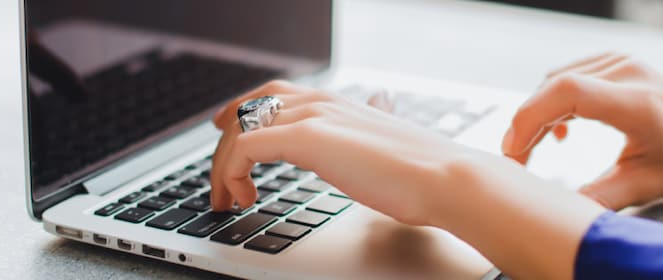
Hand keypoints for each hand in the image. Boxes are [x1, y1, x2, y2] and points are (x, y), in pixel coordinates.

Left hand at [210, 81, 605, 278]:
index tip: (228, 132)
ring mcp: (313, 117)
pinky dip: (233, 171)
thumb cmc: (424, 177)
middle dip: (225, 137)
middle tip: (215, 173)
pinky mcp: (307, 138)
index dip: (246, 110)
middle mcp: (322, 103)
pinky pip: (246, 147)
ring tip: (227, 197)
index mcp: (339, 104)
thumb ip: (359, 150)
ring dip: (224, 164)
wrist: (446, 180)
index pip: (276, 94)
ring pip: (242, 127)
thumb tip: (360, 155)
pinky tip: (243, 196)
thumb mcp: (380, 155)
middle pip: (251, 106)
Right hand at [502, 53, 662, 209]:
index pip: (567, 92)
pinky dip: (553, 102)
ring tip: (533, 148)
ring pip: (555, 80)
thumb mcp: (646, 184)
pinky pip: (568, 76)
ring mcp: (620, 62)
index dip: (531, 118)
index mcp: (635, 101)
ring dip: (538, 113)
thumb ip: (601, 197)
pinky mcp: (615, 61)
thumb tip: (561, 211)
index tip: (515, 150)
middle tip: (518, 159)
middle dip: (526, 123)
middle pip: (553, 85)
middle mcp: (626, 72)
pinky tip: (561, 130)